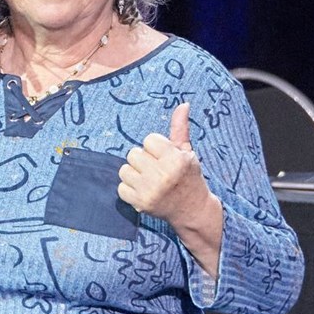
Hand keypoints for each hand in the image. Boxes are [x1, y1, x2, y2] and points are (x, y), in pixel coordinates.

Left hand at [118, 103, 223, 272]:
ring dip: (134, 174)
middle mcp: (162, 175)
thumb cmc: (189, 176)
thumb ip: (180, 128)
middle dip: (143, 160)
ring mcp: (150, 191)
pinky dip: (129, 189)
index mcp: (176, 160)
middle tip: (156, 170)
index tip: (164, 157)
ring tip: (149, 180)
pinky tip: (143, 191)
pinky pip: (120, 187)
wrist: (192, 210)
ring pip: (124, 170)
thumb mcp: (187, 152)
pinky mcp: (140, 204)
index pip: (149, 140)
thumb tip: (183, 104)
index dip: (155, 148)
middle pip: (133, 154)